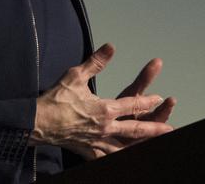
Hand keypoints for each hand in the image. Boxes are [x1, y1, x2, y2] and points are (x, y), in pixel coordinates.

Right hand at [32, 43, 173, 158]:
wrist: (36, 123)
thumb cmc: (55, 98)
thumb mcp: (76, 75)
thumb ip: (96, 62)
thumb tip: (111, 46)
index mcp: (104, 109)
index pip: (132, 105)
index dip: (148, 102)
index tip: (160, 99)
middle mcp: (104, 127)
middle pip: (135, 129)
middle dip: (153, 129)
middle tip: (169, 130)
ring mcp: (96, 141)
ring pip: (123, 147)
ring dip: (139, 145)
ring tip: (152, 145)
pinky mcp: (87, 151)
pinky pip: (105, 157)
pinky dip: (116, 157)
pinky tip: (121, 156)